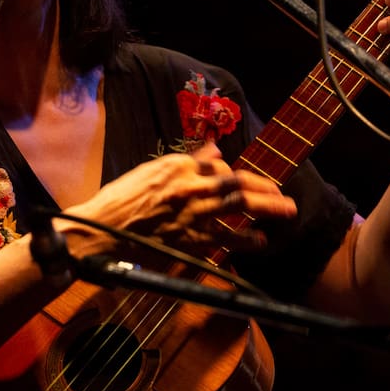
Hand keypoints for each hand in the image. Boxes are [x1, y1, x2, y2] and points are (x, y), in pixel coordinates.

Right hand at [69, 142, 296, 257]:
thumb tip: (214, 149)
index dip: (233, 174)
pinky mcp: (189, 240)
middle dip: (264, 188)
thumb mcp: (152, 171)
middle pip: (237, 183)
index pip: (218, 165)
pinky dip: (245, 240)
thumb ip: (187, 162)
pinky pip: (225, 240)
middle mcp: (190, 187)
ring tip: (287, 211)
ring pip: (238, 208)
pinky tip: (260, 241)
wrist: (102, 231)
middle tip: (283, 195)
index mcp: (178, 167)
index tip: (241, 182)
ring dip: (267, 208)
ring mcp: (192, 215)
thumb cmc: (122, 200)